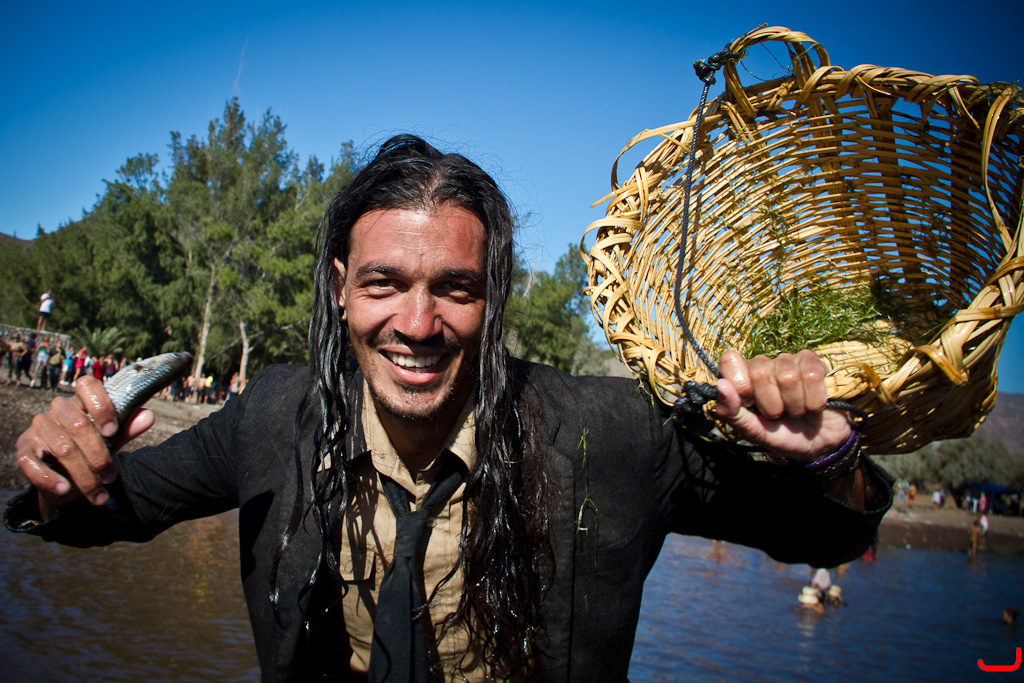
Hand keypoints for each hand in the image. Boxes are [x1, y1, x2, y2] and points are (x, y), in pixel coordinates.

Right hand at [15, 376, 154, 516]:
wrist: (64, 474)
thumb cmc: (92, 448)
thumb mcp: (112, 439)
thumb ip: (128, 428)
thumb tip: (148, 416)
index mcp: (81, 400)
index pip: (87, 385)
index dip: (101, 406)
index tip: (112, 431)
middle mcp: (58, 409)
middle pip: (79, 425)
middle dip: (99, 455)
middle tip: (111, 477)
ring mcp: (39, 428)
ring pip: (63, 449)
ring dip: (83, 475)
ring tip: (99, 492)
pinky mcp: (24, 449)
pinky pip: (33, 464)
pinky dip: (50, 479)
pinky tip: (65, 489)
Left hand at [713, 349, 850, 461]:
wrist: (820, 445)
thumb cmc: (781, 436)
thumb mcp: (753, 431)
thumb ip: (731, 412)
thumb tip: (721, 385)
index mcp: (742, 378)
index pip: (730, 361)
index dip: (741, 385)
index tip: (750, 404)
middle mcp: (763, 365)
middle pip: (760, 373)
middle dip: (771, 404)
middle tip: (778, 414)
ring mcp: (789, 361)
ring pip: (788, 376)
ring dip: (795, 406)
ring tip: (796, 412)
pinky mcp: (814, 363)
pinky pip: (811, 375)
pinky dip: (814, 401)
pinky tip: (813, 406)